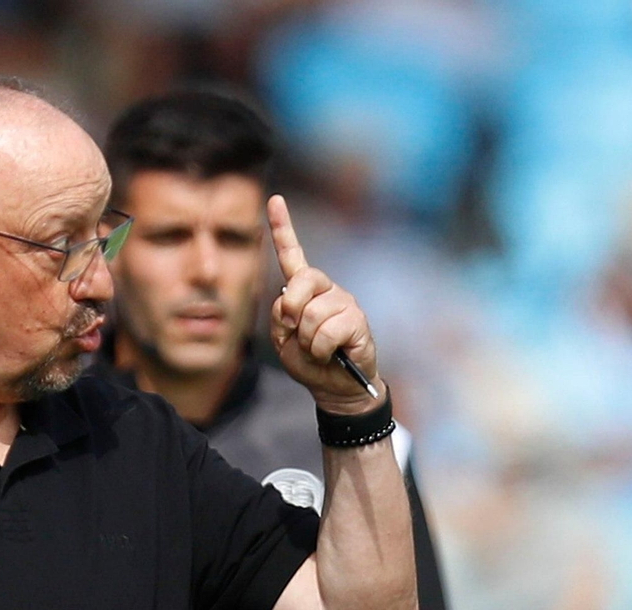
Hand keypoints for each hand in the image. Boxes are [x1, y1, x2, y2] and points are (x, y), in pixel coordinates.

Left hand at [267, 194, 379, 411]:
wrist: (334, 387)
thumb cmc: (308, 361)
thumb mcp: (282, 339)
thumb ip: (280, 316)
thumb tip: (295, 306)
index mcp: (304, 289)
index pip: (292, 254)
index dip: (282, 227)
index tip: (274, 199)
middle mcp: (326, 289)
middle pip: (300, 283)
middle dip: (290, 311)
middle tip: (295, 332)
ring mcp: (343, 302)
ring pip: (311, 315)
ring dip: (306, 341)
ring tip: (317, 350)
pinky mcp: (357, 320)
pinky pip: (327, 332)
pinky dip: (321, 350)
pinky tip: (331, 354)